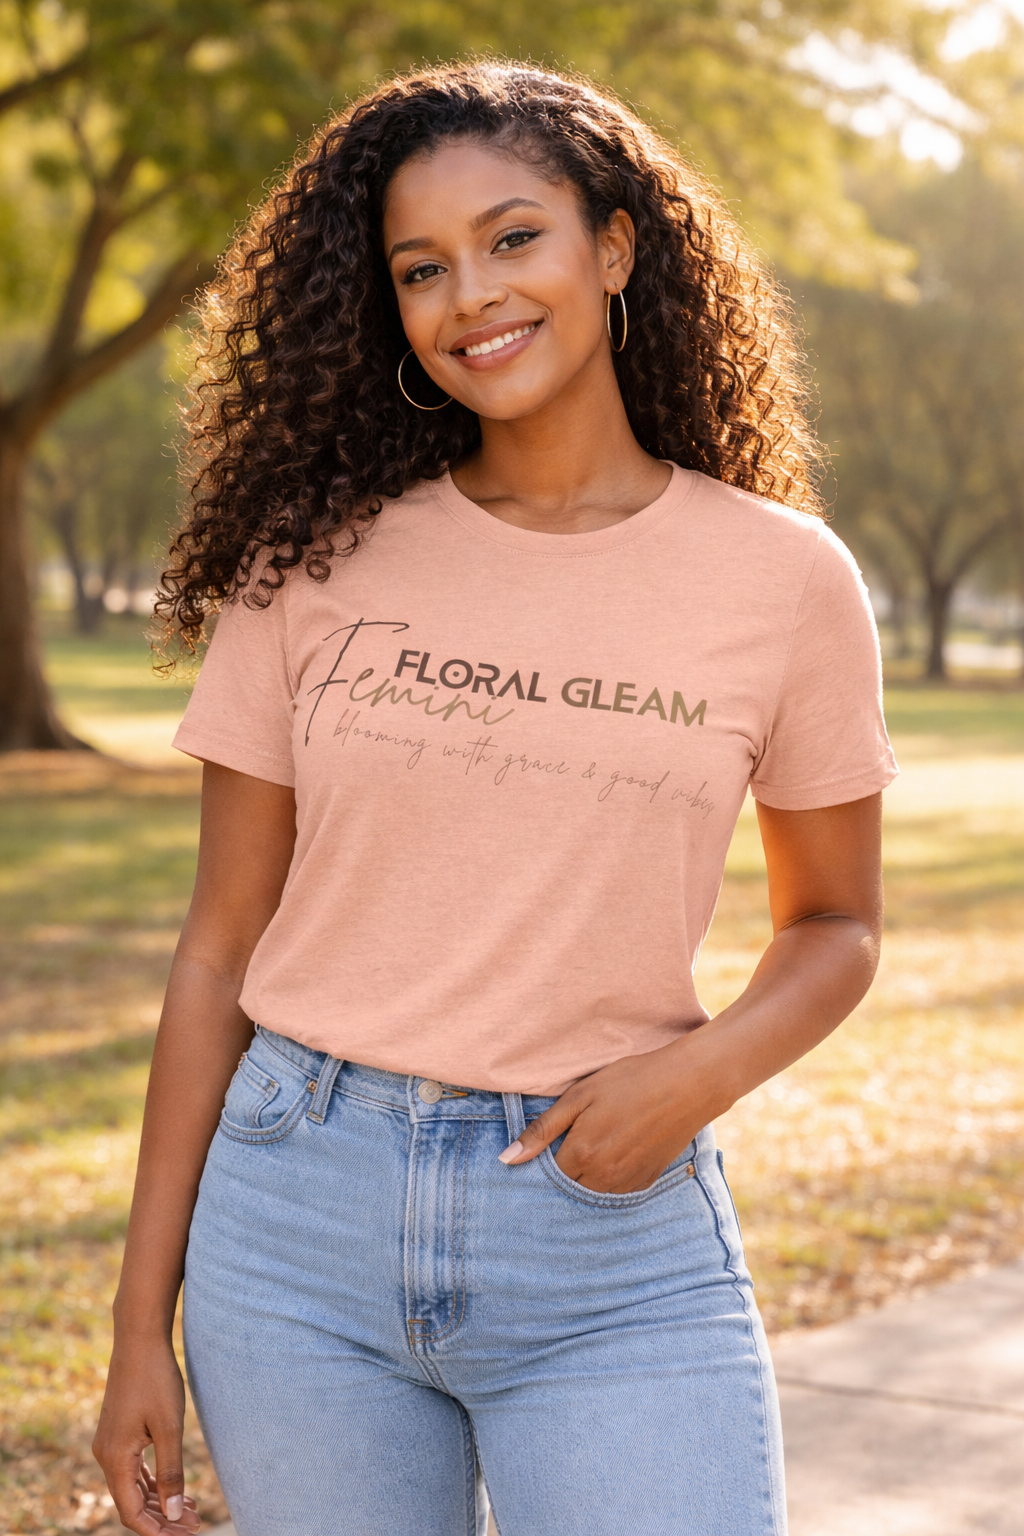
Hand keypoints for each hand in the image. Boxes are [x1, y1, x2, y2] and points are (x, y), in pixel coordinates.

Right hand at [93, 1335, 200, 1535]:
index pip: (131, 1512)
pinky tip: (175, 1488)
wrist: (139, 1339)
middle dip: (163, 1519)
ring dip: (161, 1501)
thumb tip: (175, 1514)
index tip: (186, 1535)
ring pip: (133, 1487)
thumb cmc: (156, 1379)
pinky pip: (134, 1469)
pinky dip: (153, 1482)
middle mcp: (106, 1455)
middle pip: (132, 1502)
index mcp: (115, 1458)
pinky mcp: (118, 1432)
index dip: (157, 1530)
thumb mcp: (169, 1428)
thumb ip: (171, 1472)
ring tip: (193, 1511)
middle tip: (196, 1526)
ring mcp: (110, 1443)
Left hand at [498, 1034, 730, 1192]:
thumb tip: (505, 1160)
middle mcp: (602, 1177)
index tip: (544, 1147)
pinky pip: (617, 1193)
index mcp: (581, 1154)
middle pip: (567, 1189)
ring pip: (592, 1194)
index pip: (546, 1176)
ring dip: (584, 1180)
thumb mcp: (580, 1096)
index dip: (540, 1162)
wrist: (688, 1084)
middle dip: (561, 1174)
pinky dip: (608, 1181)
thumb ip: (542, 1130)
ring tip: (593, 1148)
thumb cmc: (630, 1081)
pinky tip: (614, 1153)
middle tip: (568, 1145)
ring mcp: (627, 1183)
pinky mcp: (646, 1181)